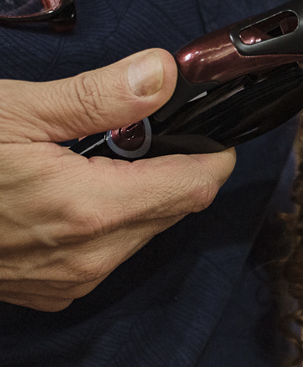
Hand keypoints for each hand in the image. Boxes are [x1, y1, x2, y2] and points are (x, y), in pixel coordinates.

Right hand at [0, 50, 235, 311]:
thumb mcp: (13, 111)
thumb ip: (98, 96)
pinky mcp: (54, 293)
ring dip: (143, 197)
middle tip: (148, 134)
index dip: (214, 159)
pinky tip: (77, 194)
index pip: (192, 188)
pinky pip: (110, 254)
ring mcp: (71, 281)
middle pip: (173, 211)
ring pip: (144, 234)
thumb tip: (163, 74)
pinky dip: (112, 222)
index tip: (217, 136)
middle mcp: (90, 256)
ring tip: (101, 160)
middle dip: (176, 172)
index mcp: (89, 209)